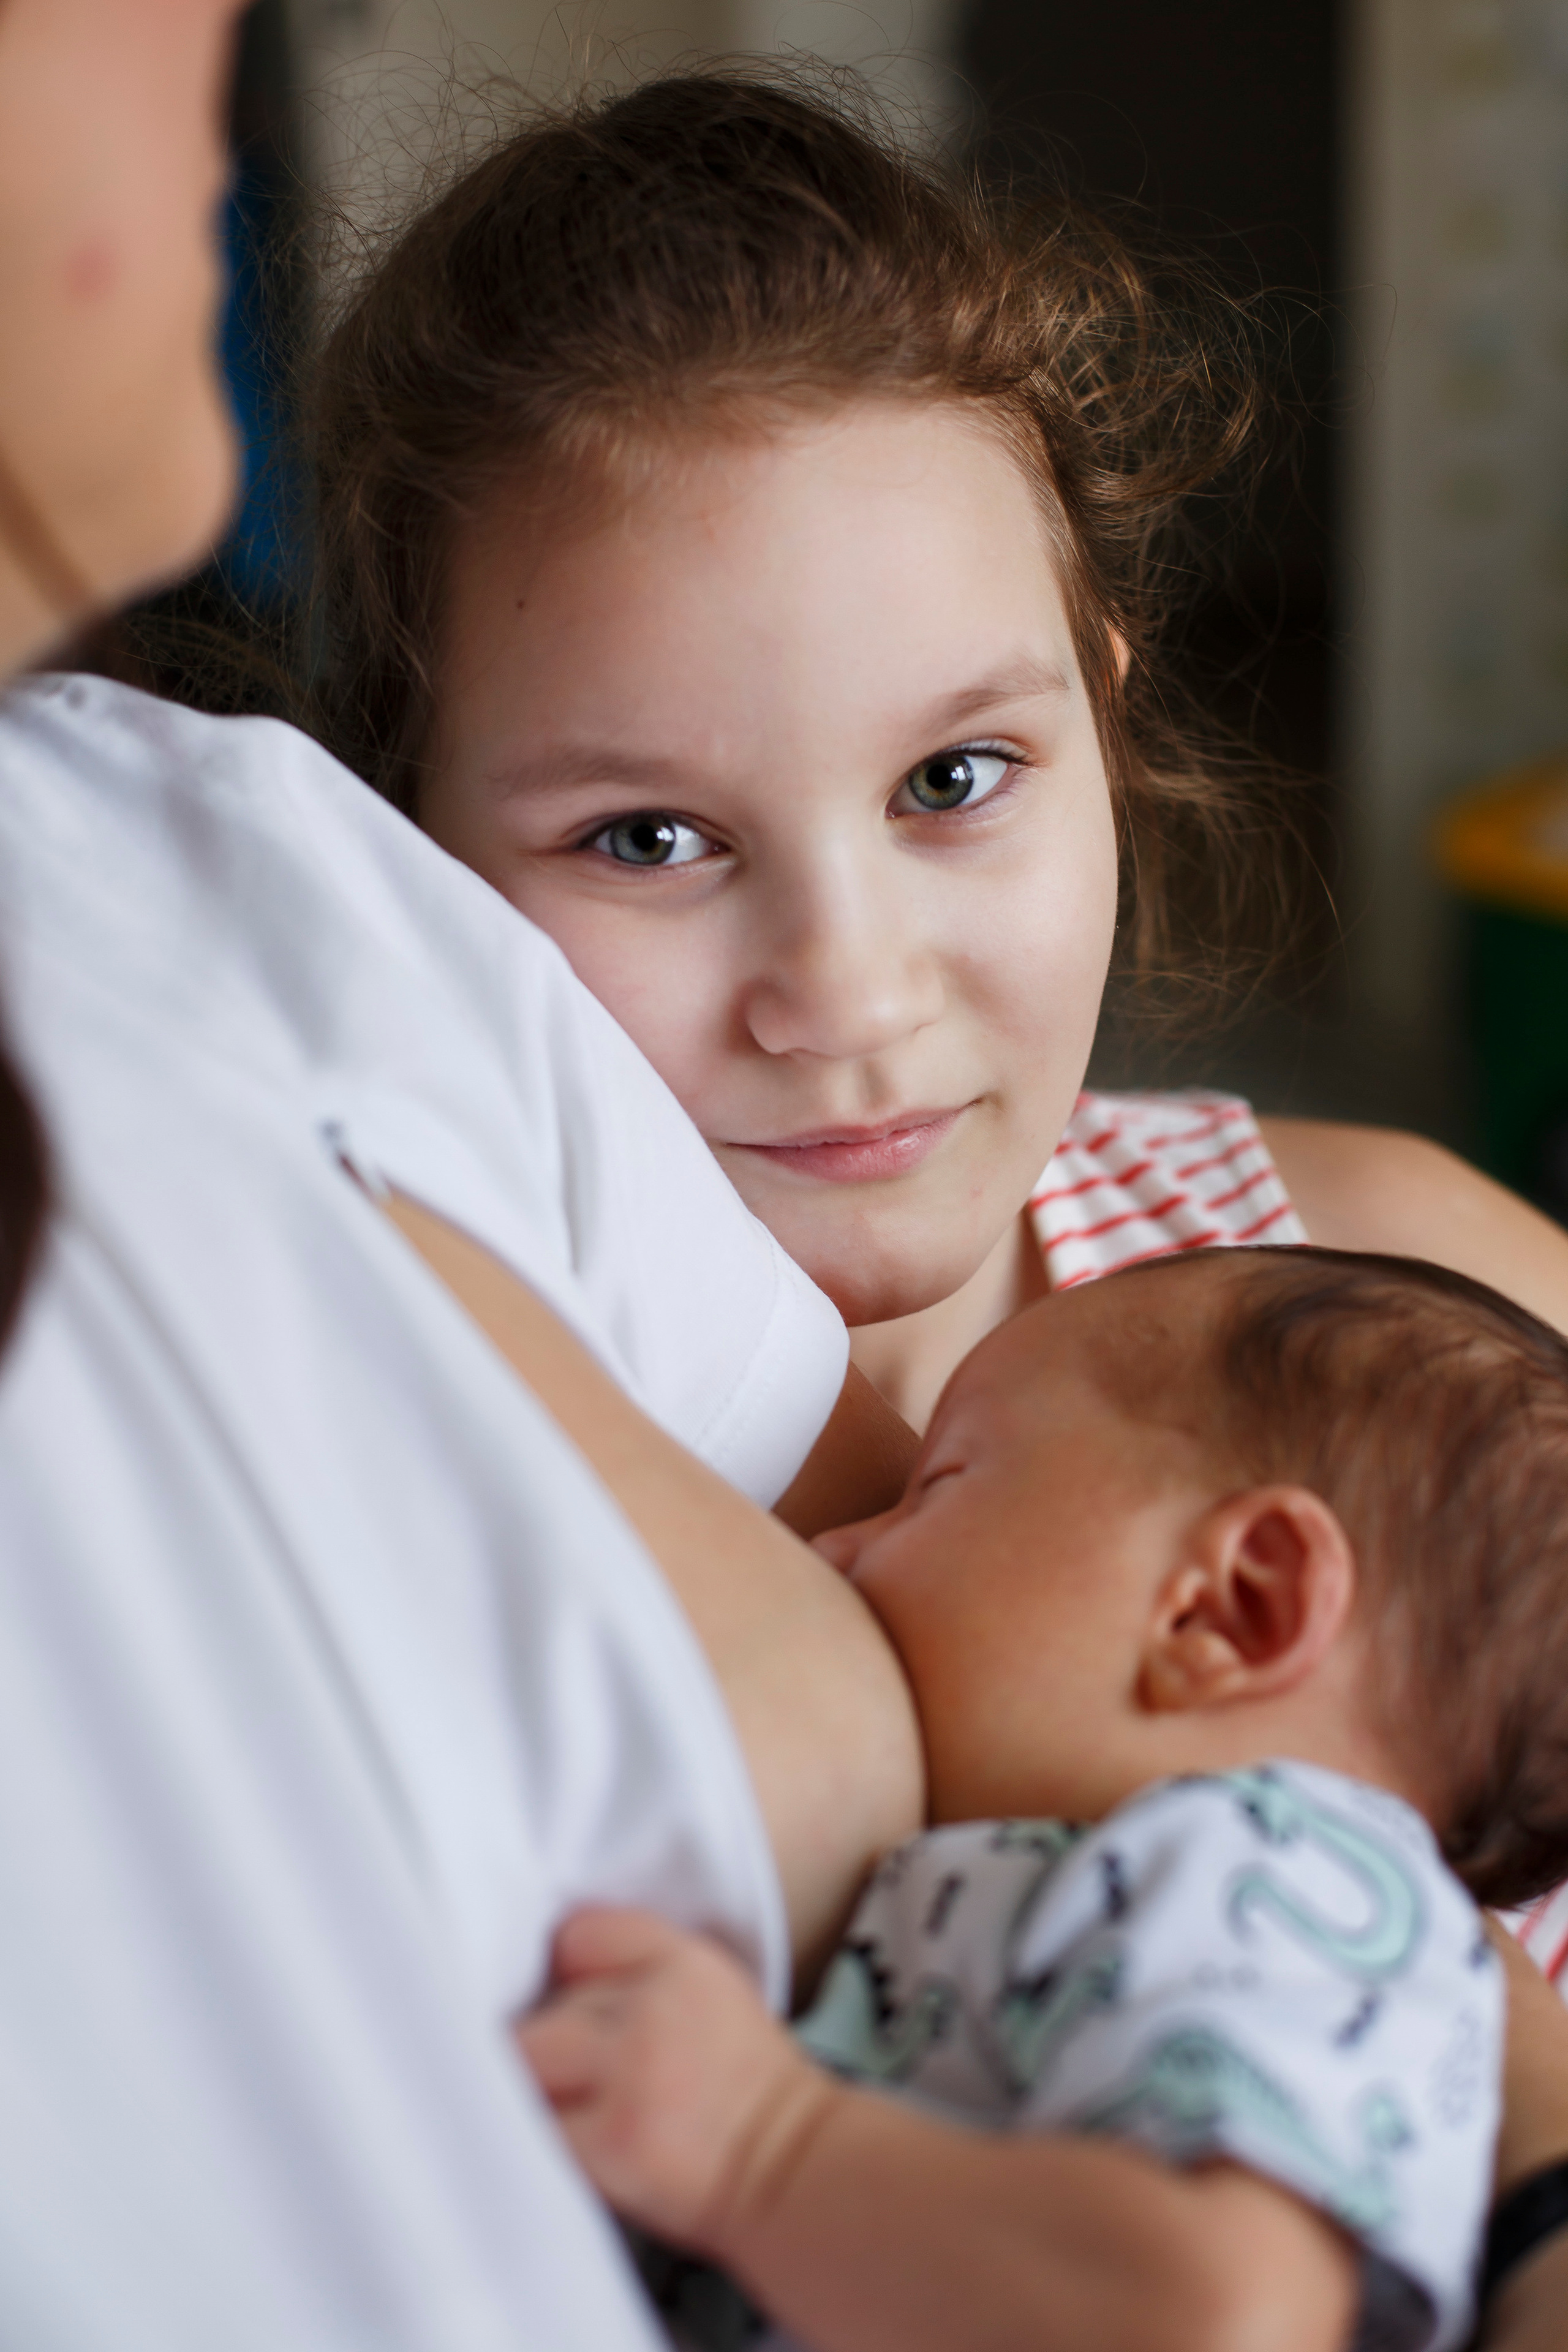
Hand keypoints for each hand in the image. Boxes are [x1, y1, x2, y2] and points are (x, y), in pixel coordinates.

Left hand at [516, 1907, 839, 2255]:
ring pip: (529, 2057)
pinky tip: (574, 2142)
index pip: (581, 1936)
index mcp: (683, 1963)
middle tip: (573, 2071)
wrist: (790, 2168)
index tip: (572, 2002)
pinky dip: (542, 2134)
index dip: (569, 1974)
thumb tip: (557, 1980)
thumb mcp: (710, 1991)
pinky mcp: (608, 2140)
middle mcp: (654, 2008)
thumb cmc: (746, 2088)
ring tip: (572, 2108)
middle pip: (548, 2003)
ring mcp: (629, 2074)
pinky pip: (537, 2124)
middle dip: (549, 2037)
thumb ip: (640, 1972)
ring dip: (537, 2084)